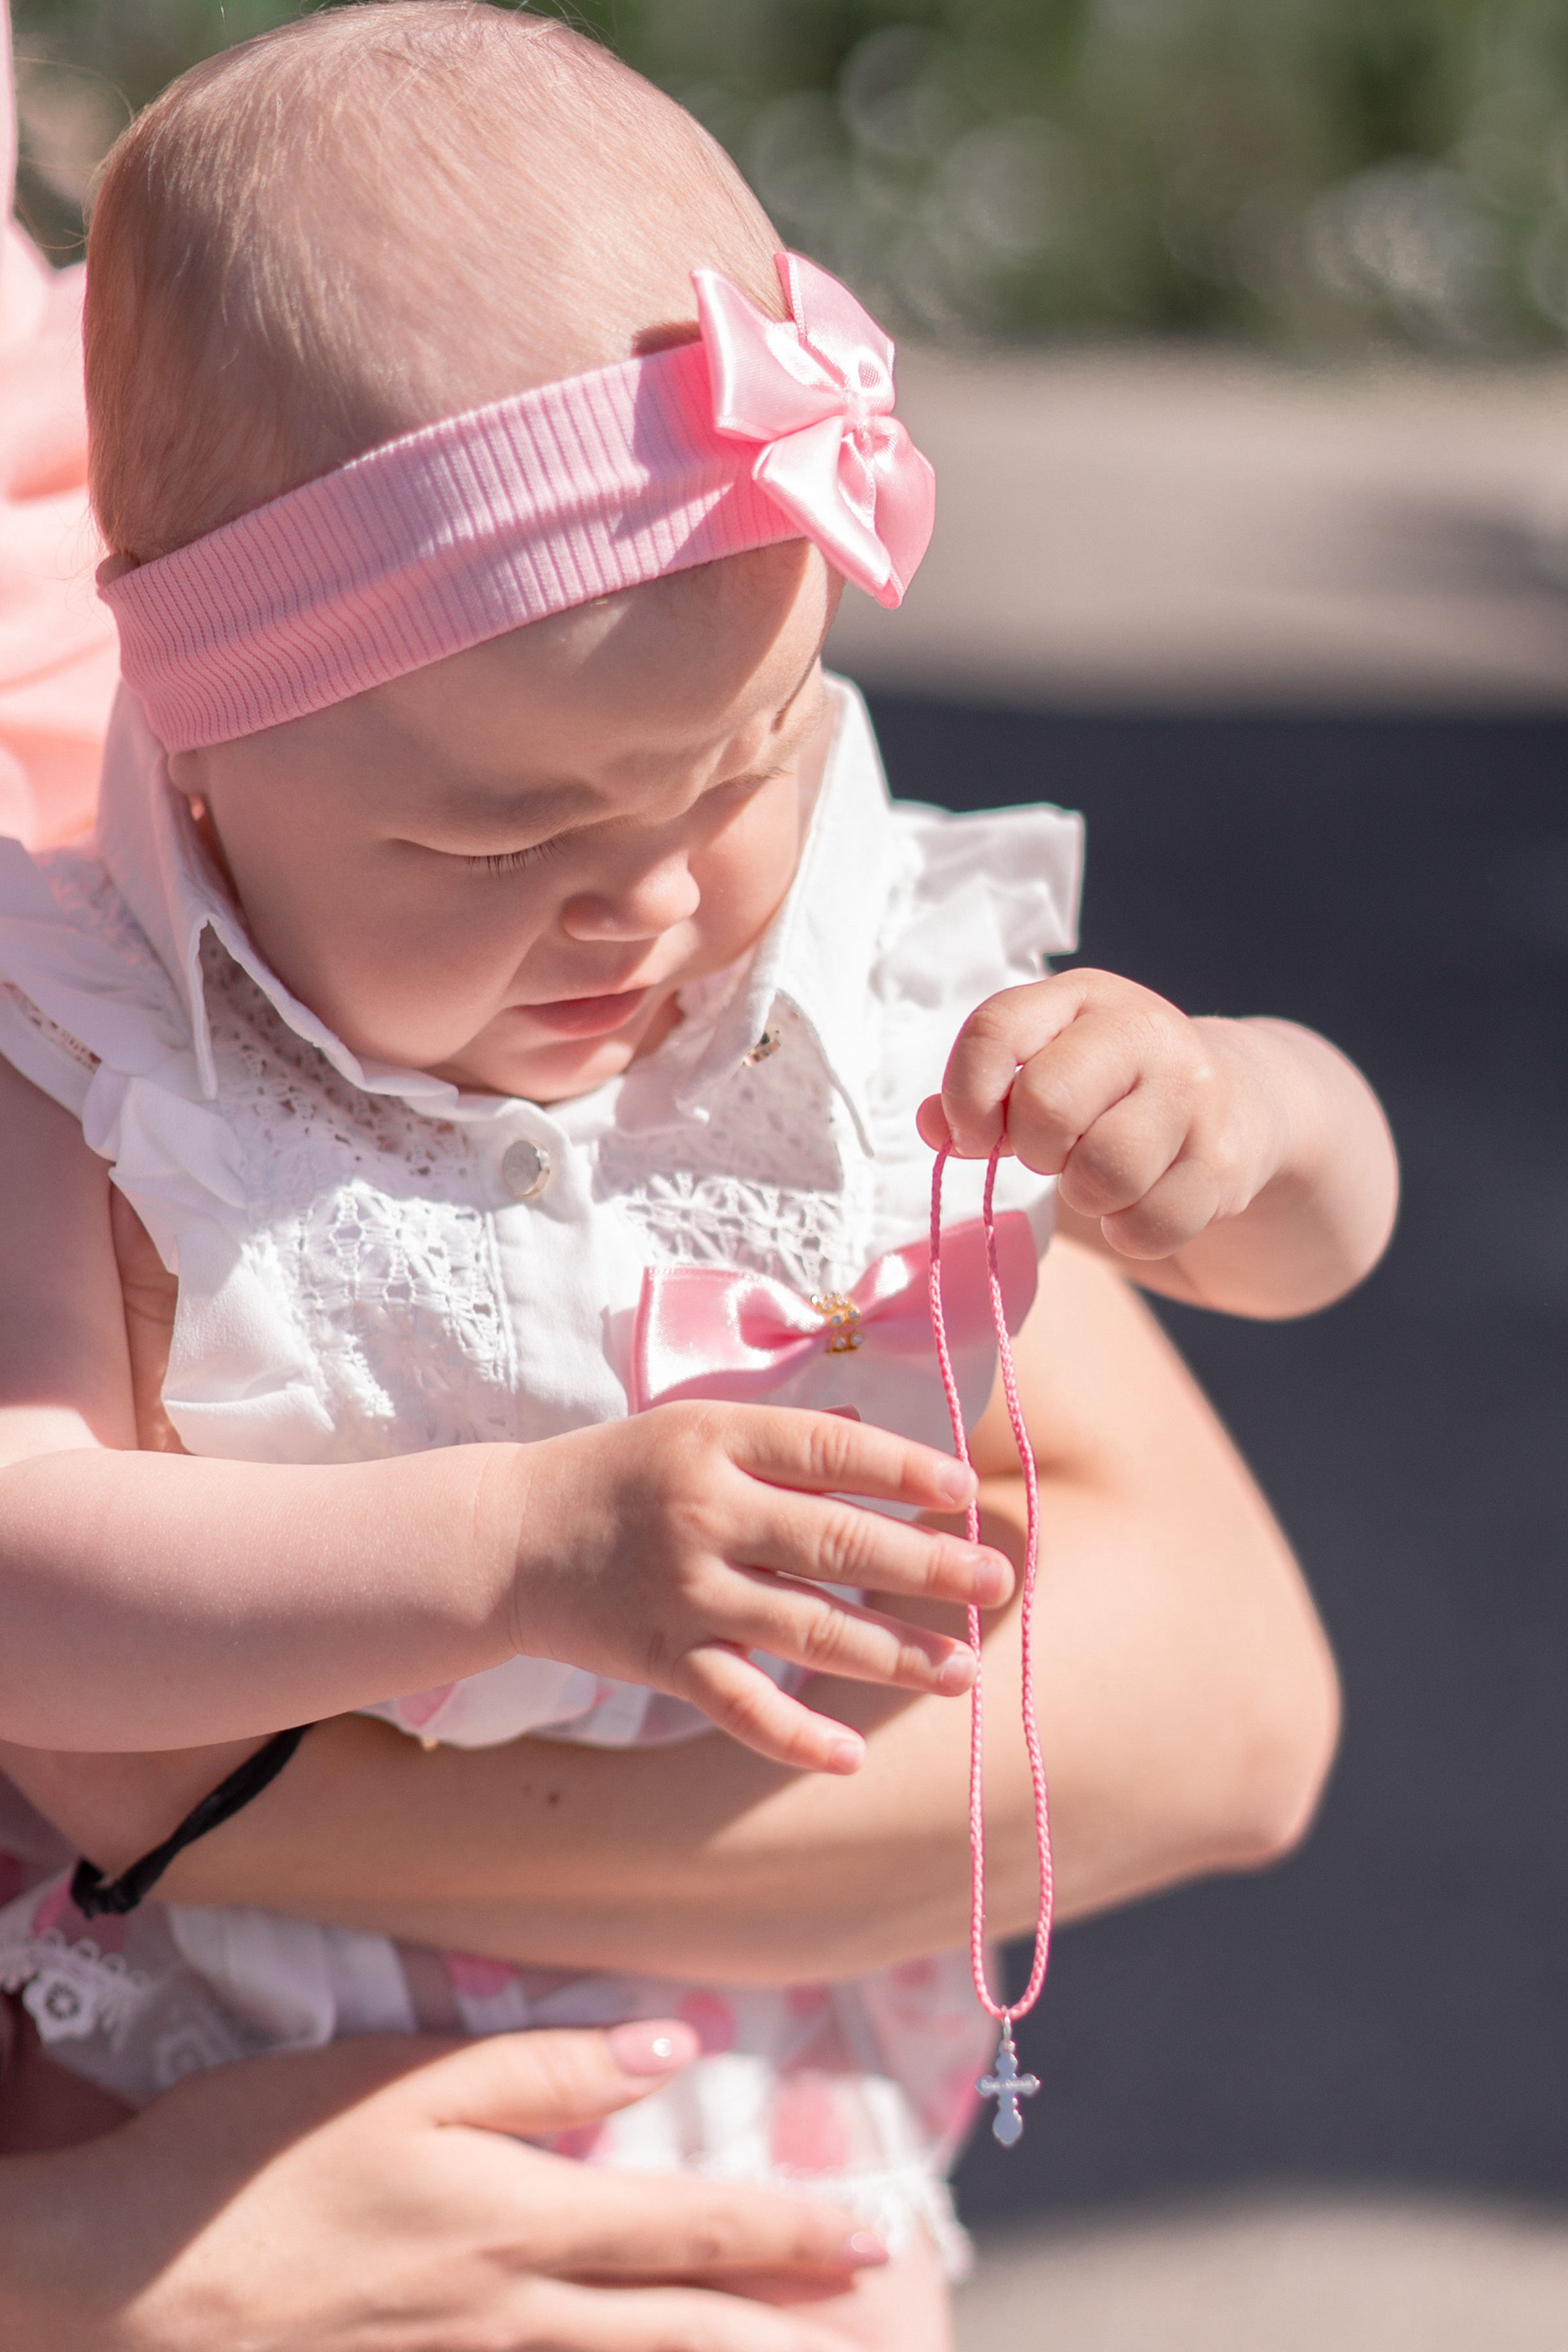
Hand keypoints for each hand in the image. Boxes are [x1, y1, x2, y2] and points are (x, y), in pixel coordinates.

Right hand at [4, 2023, 886, 2351]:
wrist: (131, 2288)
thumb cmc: (260, 2161)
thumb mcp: (399, 2080)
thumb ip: (538, 2068)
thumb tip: (671, 2050)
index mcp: (521, 2219)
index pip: (690, 2228)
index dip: (790, 2232)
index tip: (878, 2233)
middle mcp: (517, 2316)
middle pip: (685, 2329)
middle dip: (791, 2324)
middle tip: (881, 2317)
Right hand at [512, 1404, 1013, 1772]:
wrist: (509, 1538)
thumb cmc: (623, 1475)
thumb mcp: (695, 1428)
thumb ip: (785, 1438)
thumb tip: (880, 1439)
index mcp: (717, 1440)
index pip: (830, 1451)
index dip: (903, 1471)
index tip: (965, 1493)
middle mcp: (703, 1513)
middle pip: (835, 1542)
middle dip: (926, 1568)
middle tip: (995, 1583)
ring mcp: (683, 1591)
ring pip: (807, 1627)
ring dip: (892, 1654)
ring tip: (960, 1670)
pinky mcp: (661, 1658)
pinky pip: (739, 1704)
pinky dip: (795, 1735)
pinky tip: (851, 1755)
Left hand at [919, 970, 1396, 1314]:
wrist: (1243, 1106)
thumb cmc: (1114, 1094)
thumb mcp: (1048, 1069)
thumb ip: (982, 1094)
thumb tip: (930, 1123)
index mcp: (1080, 999)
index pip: (997, 1029)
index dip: (967, 1095)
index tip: (973, 1137)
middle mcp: (1142, 1031)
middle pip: (1050, 1104)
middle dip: (1036, 1149)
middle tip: (1052, 1157)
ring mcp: (1193, 1094)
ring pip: (1105, 1170)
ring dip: (1085, 1196)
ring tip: (1095, 1181)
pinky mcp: (1226, 1159)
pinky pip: (1152, 1223)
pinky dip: (1131, 1233)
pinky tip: (1135, 1209)